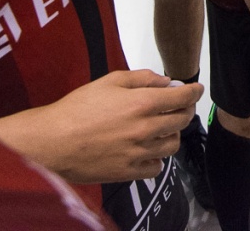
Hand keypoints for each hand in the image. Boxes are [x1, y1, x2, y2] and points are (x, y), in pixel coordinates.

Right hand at [0, 70, 202, 183]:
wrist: (53, 142)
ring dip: (172, 134)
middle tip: (178, 106)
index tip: (197, 90)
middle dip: (184, 111)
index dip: (194, 92)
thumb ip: (141, 78)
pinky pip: (156, 167)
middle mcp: (146, 129)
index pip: (183, 99)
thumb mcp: (108, 81)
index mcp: (142, 103)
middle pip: (182, 121)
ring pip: (172, 145)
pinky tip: (147, 150)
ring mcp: (139, 153)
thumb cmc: (77, 109)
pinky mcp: (129, 172)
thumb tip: (165, 82)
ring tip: (161, 128)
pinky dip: (156, 158)